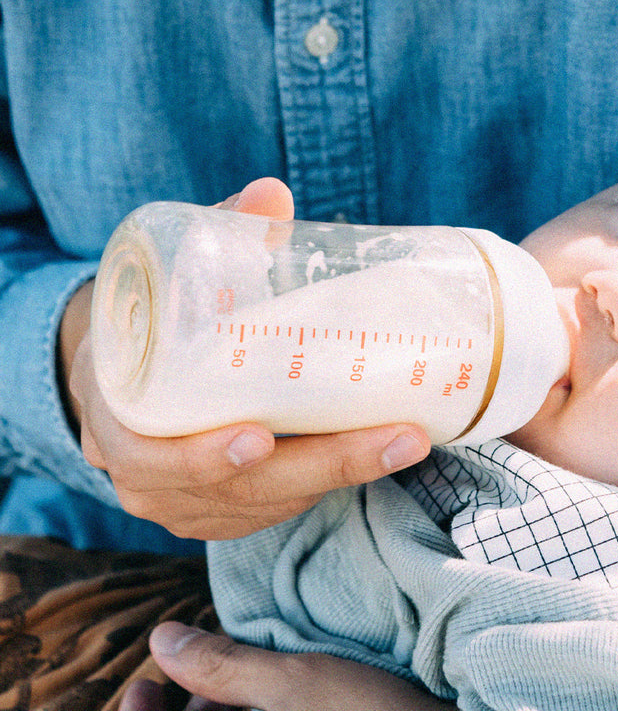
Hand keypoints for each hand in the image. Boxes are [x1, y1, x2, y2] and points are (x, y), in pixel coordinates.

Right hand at [62, 179, 430, 538]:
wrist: (126, 378)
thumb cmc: (154, 327)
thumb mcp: (170, 282)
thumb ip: (220, 239)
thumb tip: (271, 194)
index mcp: (117, 419)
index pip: (150, 455)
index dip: (202, 454)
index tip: (258, 436)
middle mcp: (146, 477)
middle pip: (236, 489)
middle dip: (323, 466)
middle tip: (397, 440)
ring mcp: (185, 505)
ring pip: (267, 506)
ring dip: (340, 478)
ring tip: (406, 442)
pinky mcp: (222, 515)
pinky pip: (275, 513)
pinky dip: (325, 487)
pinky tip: (375, 456)